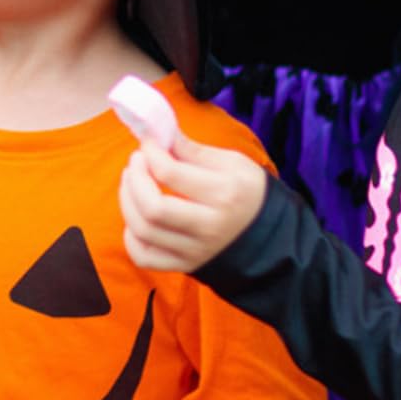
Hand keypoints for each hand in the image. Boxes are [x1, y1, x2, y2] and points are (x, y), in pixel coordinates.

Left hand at [119, 134, 267, 273]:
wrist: (273, 238)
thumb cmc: (250, 193)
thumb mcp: (231, 163)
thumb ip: (190, 149)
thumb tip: (158, 133)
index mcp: (223, 194)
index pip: (169, 173)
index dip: (149, 153)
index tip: (148, 143)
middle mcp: (208, 227)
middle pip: (152, 207)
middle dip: (134, 178)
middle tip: (137, 161)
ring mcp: (195, 250)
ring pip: (143, 230)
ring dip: (127, 200)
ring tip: (132, 181)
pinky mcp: (185, 265)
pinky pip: (144, 256)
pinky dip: (131, 236)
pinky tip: (137, 216)